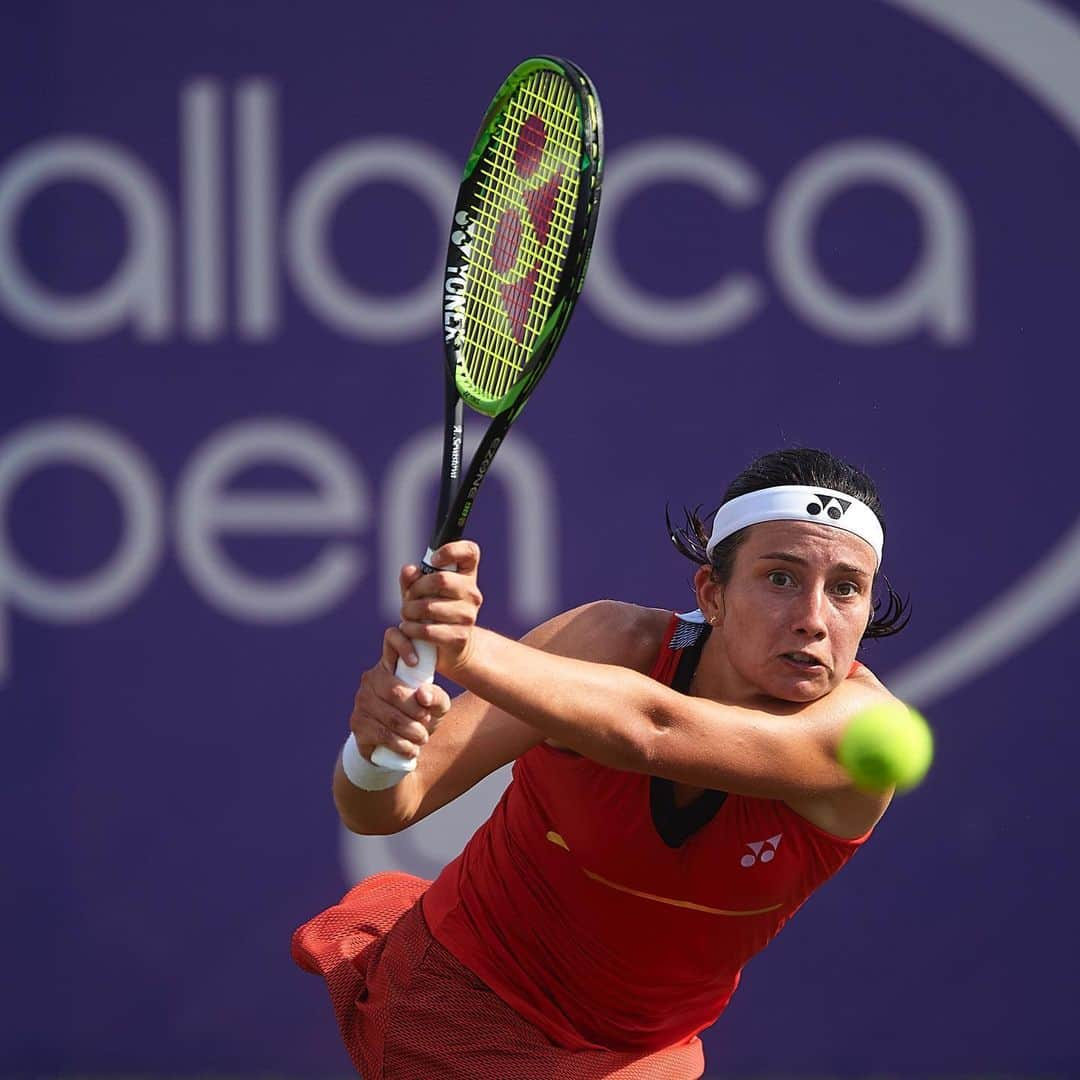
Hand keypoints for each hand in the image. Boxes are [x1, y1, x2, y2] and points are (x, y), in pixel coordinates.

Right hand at [348, 628, 452, 761]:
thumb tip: (422, 695)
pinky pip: (381, 734)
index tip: (415, 663)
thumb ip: (437, 698)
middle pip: (394, 690)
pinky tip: (411, 748)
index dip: (403, 644)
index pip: (392, 638)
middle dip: (416, 711)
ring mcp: (361, 700)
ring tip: (422, 737)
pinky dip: (401, 744)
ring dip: (411, 731)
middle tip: (428, 722)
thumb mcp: (436, 707)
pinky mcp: (357, 722)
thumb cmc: (419, 717)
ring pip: (390, 716)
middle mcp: (372, 678)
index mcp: (391, 664)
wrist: (396, 746)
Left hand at [398, 540, 482, 678]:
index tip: (433, 560)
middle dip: (416, 589)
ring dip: (410, 611)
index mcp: (467, 575)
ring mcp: (469, 616)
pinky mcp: (460, 636)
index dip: (452, 550)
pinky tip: (408, 628)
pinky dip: (412, 629)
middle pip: (441, 580)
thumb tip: (409, 570)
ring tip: (406, 615)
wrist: (447, 647)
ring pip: (430, 606)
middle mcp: (472, 593)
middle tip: (408, 598)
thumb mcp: (419, 591)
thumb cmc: (432, 611)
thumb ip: (412, 579)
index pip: (470, 552)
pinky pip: (429, 630)